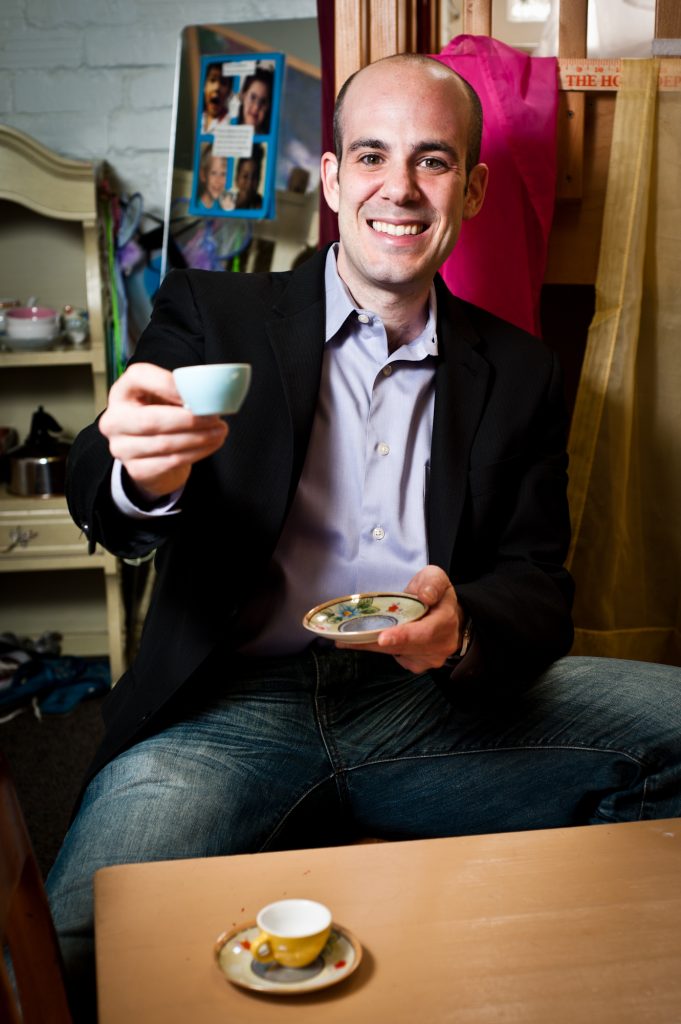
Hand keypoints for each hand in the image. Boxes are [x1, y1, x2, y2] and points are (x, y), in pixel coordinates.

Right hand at [98, 362, 228, 497]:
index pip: (138, 377)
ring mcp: (121, 447)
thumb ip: (179, 390)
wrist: (151, 454)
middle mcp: (114, 420)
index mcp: (122, 392)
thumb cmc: (160, 415)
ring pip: (165, 444)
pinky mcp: (136, 469)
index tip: (196, 390)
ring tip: (220, 431)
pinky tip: (211, 445)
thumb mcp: (164, 397)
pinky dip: (196, 453)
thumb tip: (207, 397)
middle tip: (215, 418)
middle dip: (189, 420)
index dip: (167, 383)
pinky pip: (171, 462)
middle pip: (152, 419)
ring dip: (199, 438)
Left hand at [335, 565, 464, 672]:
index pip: (425, 632)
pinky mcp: (419, 664)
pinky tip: (365, 641)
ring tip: (347, 639)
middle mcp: (442, 644)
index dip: (403, 636)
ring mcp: (431, 658)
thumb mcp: (435, 578)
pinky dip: (377, 649)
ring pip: (396, 654)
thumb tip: (425, 596)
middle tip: (348, 638)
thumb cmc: (436, 594)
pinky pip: (395, 658)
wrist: (446, 616)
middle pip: (404, 647)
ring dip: (371, 646)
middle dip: (375, 643)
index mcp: (446, 620)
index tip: (383, 638)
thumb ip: (432, 583)